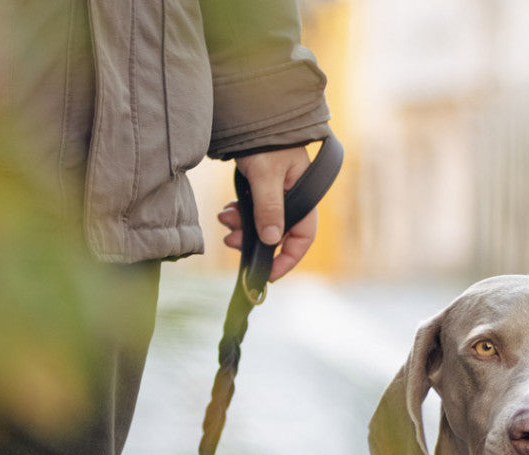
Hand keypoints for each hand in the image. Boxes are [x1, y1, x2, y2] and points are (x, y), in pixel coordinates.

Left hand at [217, 147, 318, 281]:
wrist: (251, 106)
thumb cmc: (265, 138)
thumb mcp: (266, 174)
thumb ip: (269, 208)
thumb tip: (271, 241)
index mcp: (304, 196)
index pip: (302, 238)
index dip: (287, 259)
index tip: (267, 273)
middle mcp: (293, 197)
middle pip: (278, 234)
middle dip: (254, 241)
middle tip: (231, 241)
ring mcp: (277, 192)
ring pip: (262, 223)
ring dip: (243, 227)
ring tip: (224, 221)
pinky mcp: (261, 186)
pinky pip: (252, 210)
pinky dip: (239, 214)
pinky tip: (227, 211)